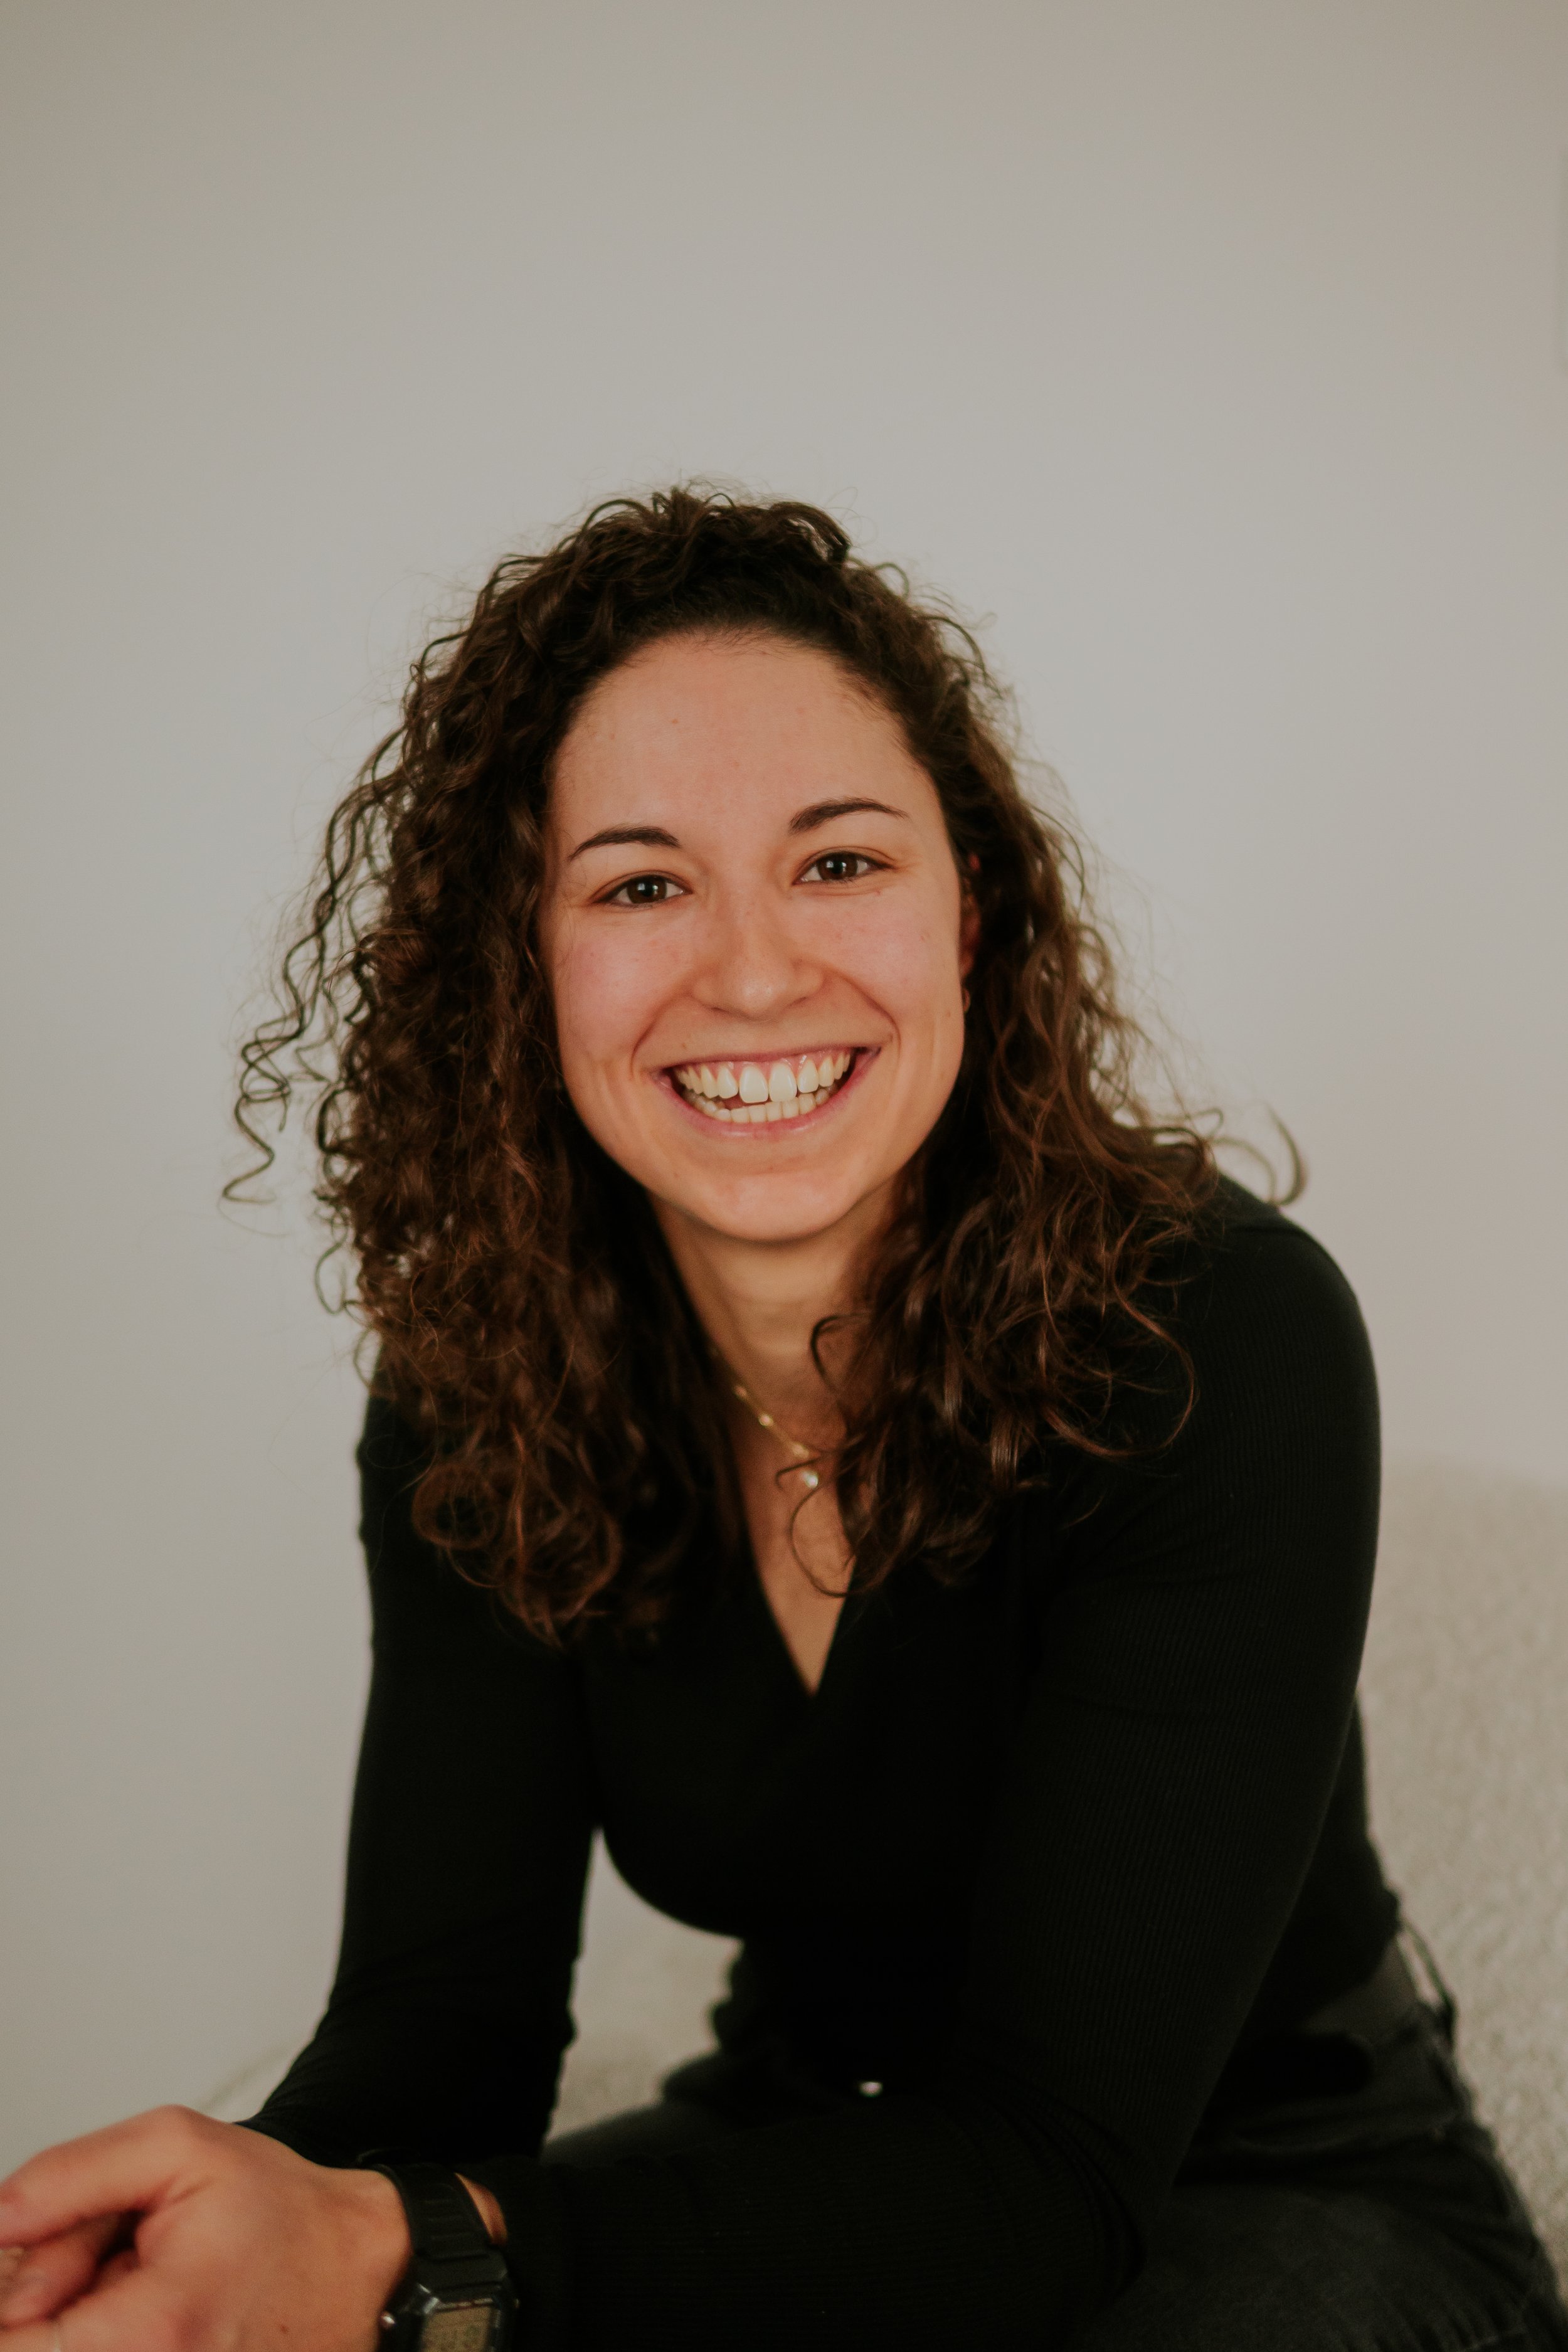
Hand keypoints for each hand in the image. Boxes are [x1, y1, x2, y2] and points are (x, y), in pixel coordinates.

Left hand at [0, 2105, 413, 2348]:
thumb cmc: (280, 2213)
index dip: (13, 2296)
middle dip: (47, 2289)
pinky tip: (138, 2303)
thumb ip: (68, 2178)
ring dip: (75, 2314)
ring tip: (137, 2270)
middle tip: (111, 2246)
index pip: (13, 2346)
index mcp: (151, 2332)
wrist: (350, 2269)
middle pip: (30, 2344)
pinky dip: (98, 2331)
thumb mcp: (177, 2147)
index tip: (42, 2254)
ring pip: (60, 2348)